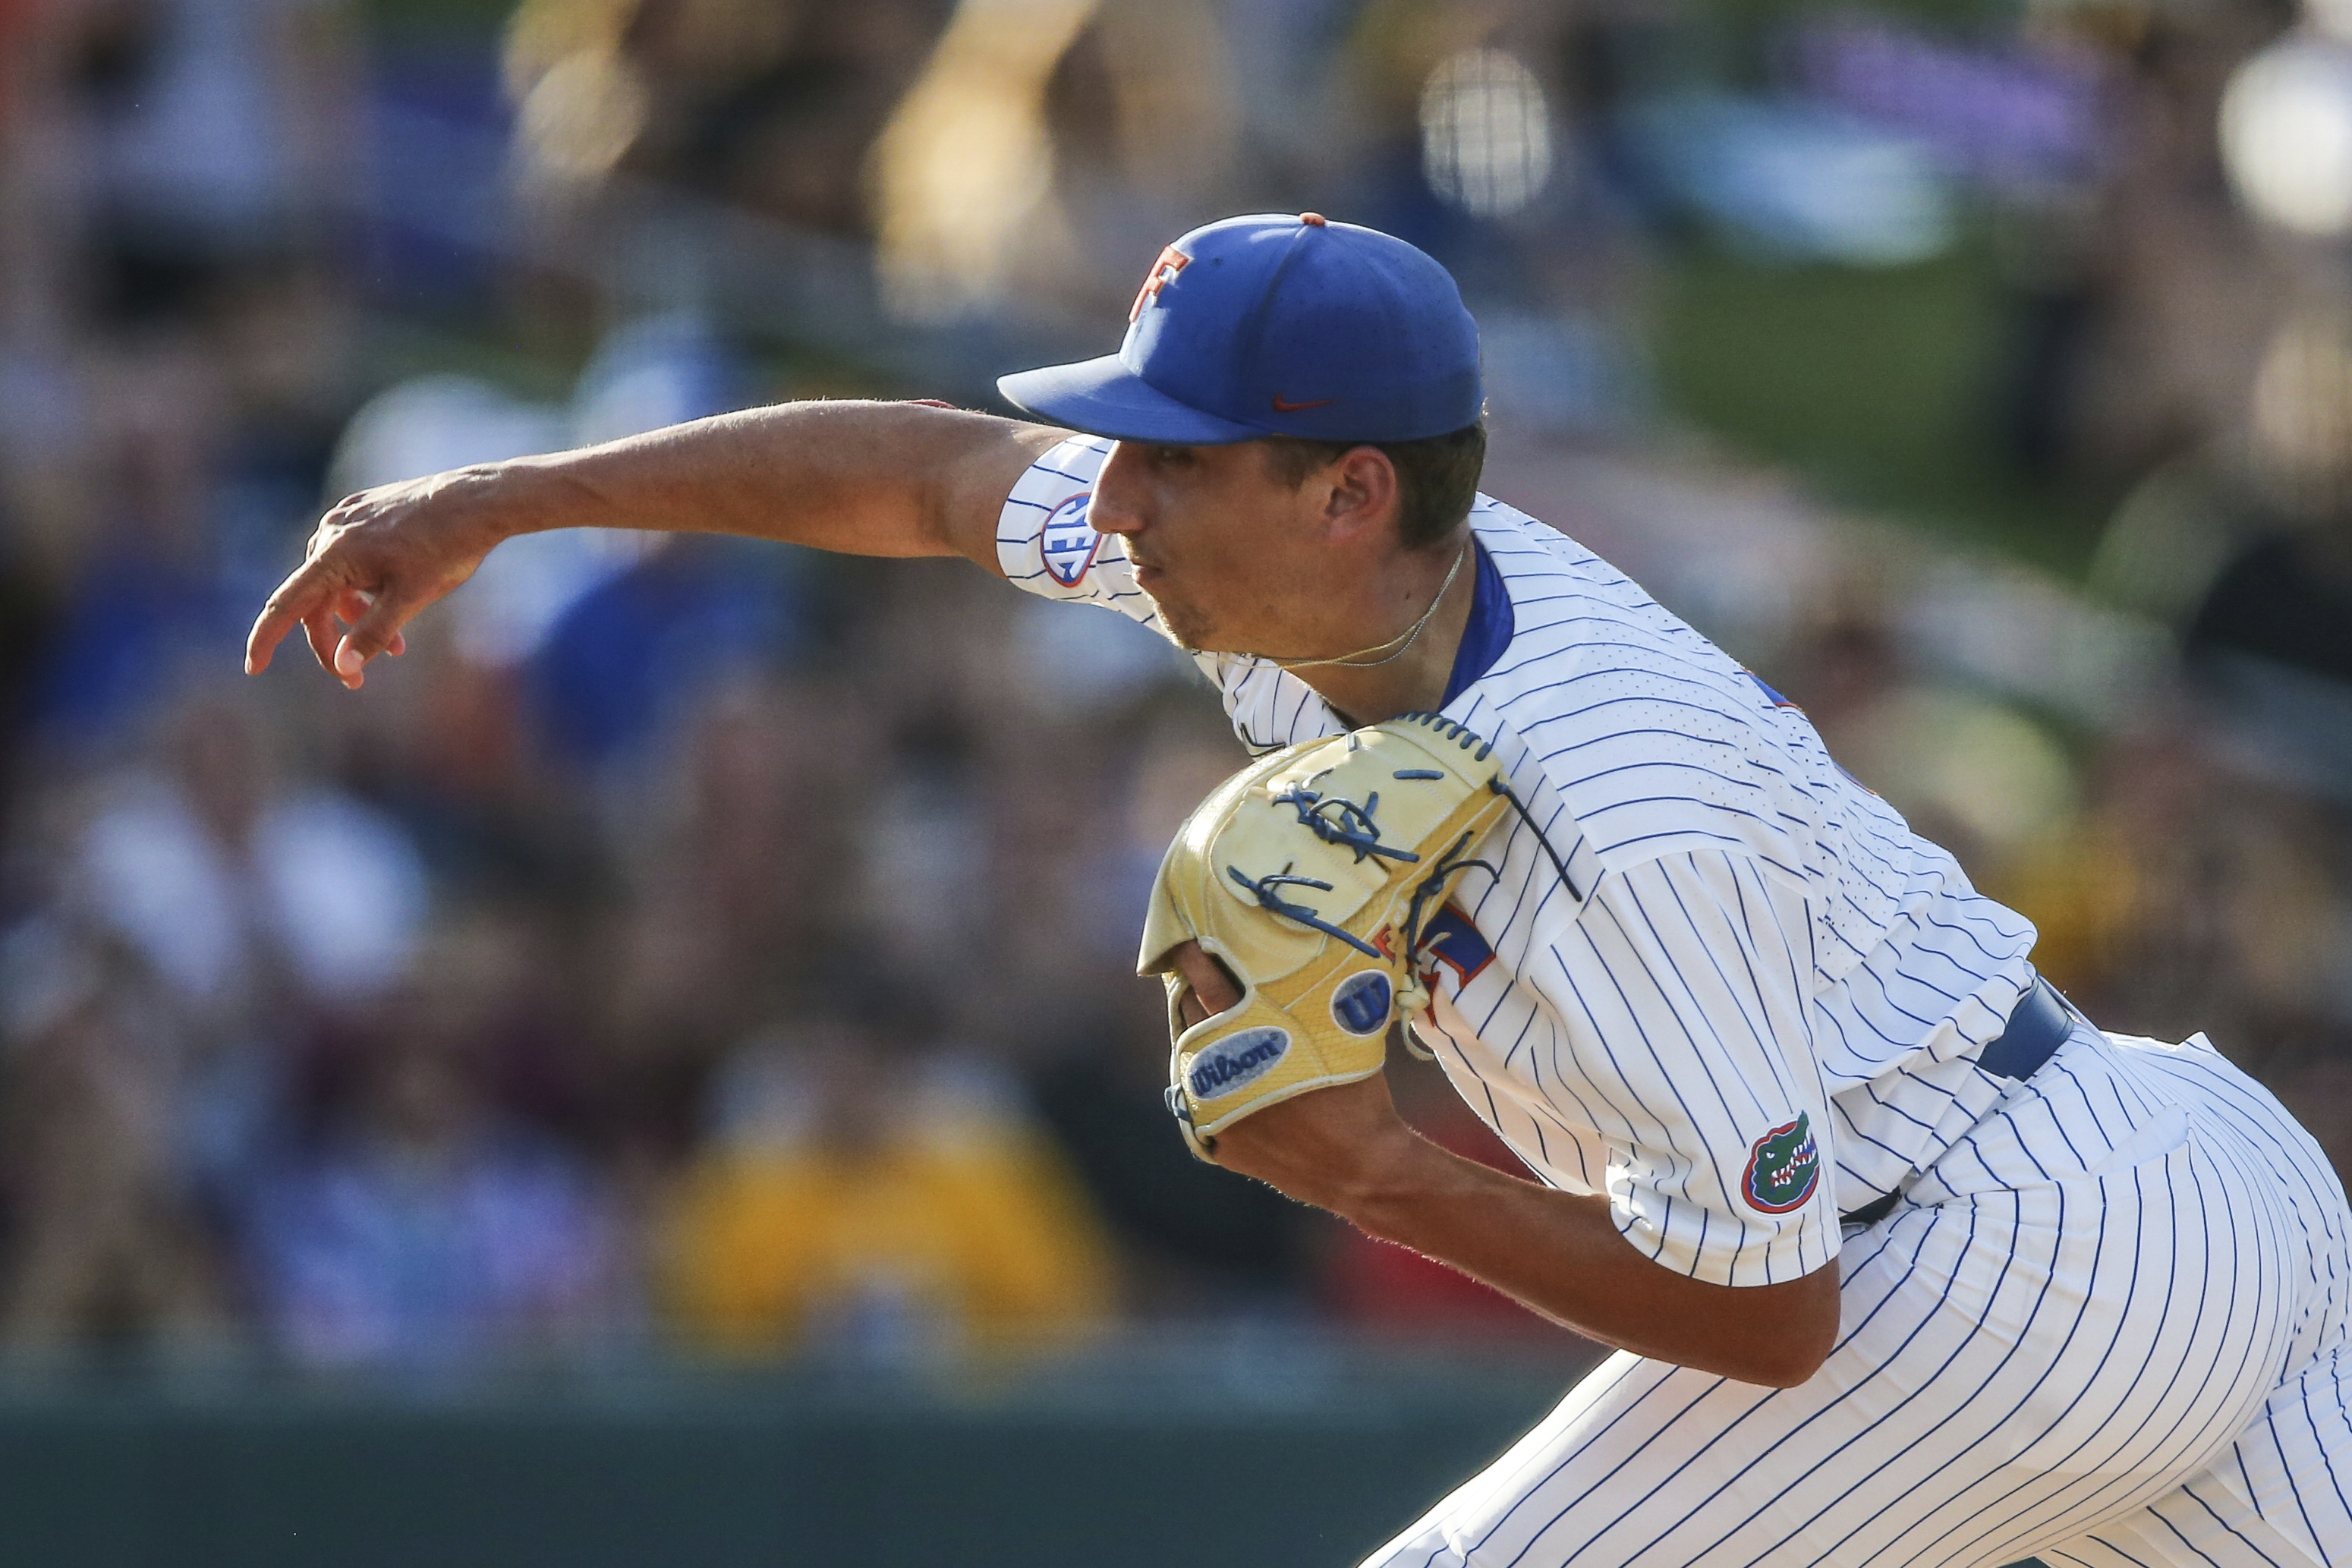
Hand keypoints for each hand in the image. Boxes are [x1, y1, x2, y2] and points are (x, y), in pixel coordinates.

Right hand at [244, 466, 520, 687]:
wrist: (477, 502)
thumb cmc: (446, 549)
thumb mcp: (411, 599)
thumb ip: (374, 634)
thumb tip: (343, 666)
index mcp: (333, 555)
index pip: (286, 605)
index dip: (265, 639)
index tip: (253, 668)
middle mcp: (330, 533)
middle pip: (315, 602)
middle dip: (334, 643)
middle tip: (357, 681)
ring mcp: (346, 519)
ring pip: (336, 582)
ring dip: (357, 618)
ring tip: (398, 646)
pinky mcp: (364, 512)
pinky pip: (351, 559)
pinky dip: (366, 589)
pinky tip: (395, 599)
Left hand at [1166, 939, 1418, 1211]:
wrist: (1361, 1168)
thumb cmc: (1357, 1095)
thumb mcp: (1337, 1033)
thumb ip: (1303, 1000)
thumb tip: (1288, 965)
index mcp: (1248, 1034)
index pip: (1207, 983)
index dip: (1196, 959)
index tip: (1187, 943)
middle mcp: (1217, 1068)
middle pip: (1190, 1016)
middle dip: (1194, 993)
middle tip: (1202, 976)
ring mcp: (1209, 1106)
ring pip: (1189, 1057)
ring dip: (1200, 1038)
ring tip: (1220, 1027)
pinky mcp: (1210, 1138)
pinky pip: (1198, 1098)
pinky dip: (1210, 1082)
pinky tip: (1232, 1076)